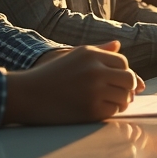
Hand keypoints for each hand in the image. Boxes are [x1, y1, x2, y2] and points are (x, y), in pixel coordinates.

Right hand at [4, 41, 140, 124]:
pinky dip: (109, 112)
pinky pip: (113, 111)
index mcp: (91, 54)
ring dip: (119, 102)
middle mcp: (95, 70)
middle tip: (118, 94)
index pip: (122, 62)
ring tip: (107, 102)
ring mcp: (94, 90)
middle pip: (128, 79)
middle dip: (126, 88)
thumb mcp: (73, 56)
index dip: (122, 73)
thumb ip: (98, 50)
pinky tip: (98, 110)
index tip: (115, 81)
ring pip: (124, 97)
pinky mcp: (90, 110)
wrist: (27, 95)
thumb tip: (118, 45)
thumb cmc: (50, 75)